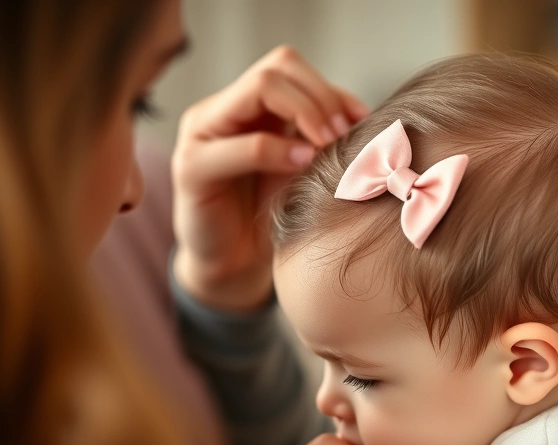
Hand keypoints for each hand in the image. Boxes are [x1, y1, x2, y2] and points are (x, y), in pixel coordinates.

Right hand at [172, 46, 367, 310]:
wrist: (233, 266)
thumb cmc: (270, 215)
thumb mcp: (302, 167)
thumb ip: (321, 136)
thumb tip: (365, 114)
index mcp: (246, 106)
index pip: (288, 65)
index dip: (328, 88)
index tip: (361, 120)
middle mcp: (219, 110)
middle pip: (276, 67)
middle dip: (320, 99)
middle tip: (344, 135)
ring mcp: (200, 134)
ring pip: (259, 89)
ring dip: (306, 113)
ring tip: (328, 146)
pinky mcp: (191, 168)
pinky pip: (243, 144)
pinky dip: (280, 150)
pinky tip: (304, 164)